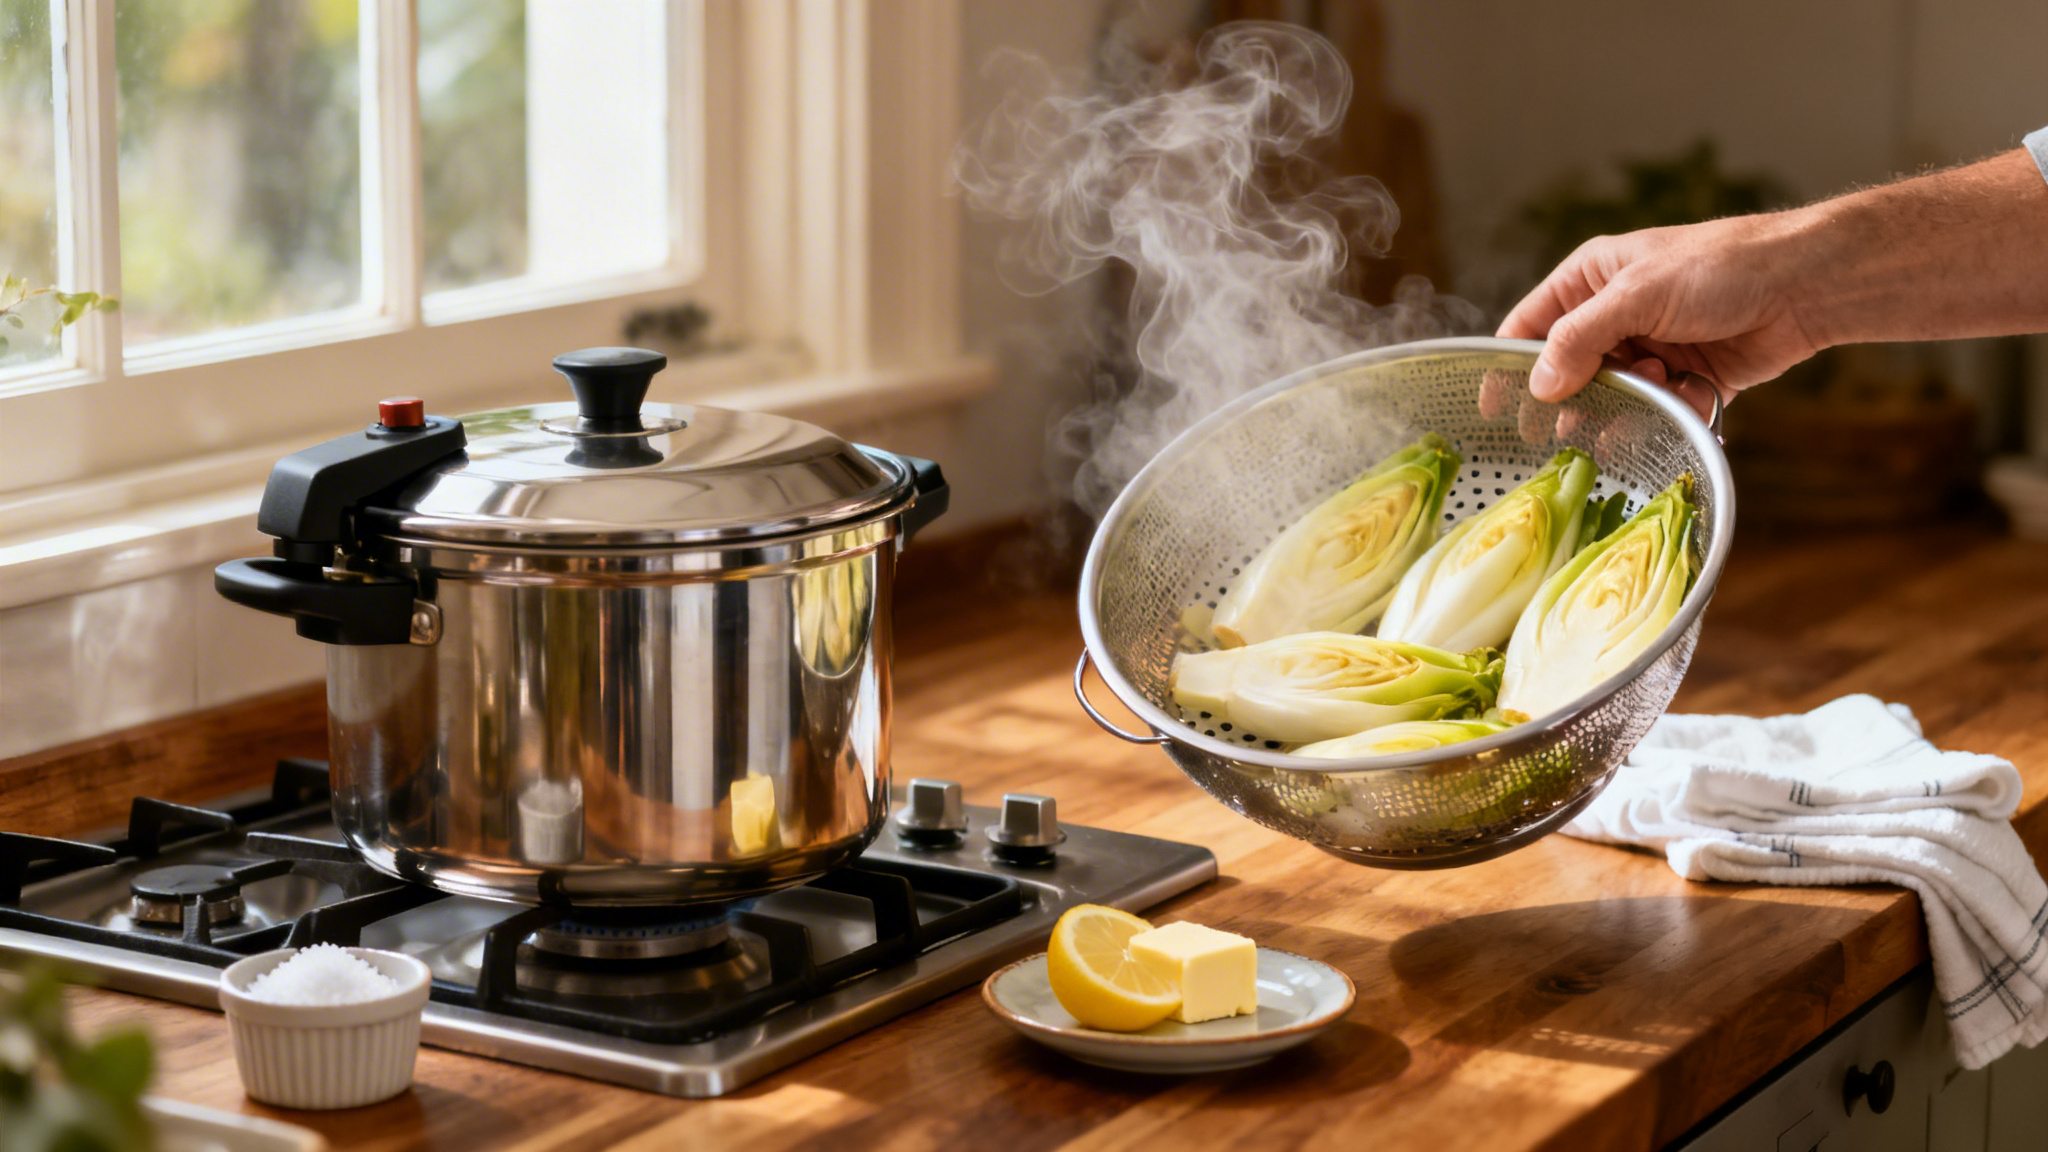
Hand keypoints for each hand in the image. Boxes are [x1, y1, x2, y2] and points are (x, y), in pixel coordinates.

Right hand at [1497, 213, 1826, 409]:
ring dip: (1628, 406)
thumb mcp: (1637, 293)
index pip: (1530, 328)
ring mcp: (1650, 350)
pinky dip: (1670, 413)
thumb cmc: (1719, 268)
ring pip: (1614, 399)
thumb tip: (1540, 386)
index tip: (1494, 410)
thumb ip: (1581, 338)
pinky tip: (1691, 396)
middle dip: (1577, 398)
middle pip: (1570, 373)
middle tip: (1578, 421)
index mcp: (1591, 280)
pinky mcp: (1686, 380)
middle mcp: (1614, 316)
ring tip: (1653, 391)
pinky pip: (1660, 411)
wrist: (1805, 285)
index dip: (1511, 368)